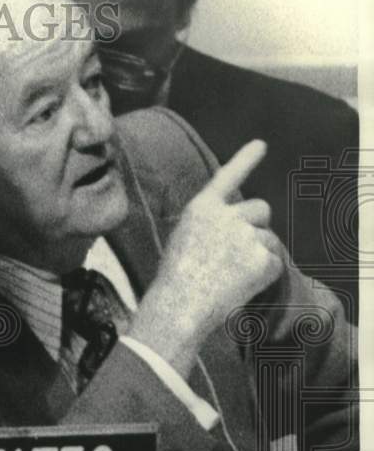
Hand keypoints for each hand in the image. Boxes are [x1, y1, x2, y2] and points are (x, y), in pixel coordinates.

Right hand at [130, 140, 282, 376]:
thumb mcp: (183, 239)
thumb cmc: (174, 279)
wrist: (180, 306)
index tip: (261, 144)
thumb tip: (239, 225)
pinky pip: (275, 262)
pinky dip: (265, 274)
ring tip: (232, 275)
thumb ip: (210, 225)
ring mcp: (247, 236)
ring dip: (258, 253)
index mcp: (201, 208)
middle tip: (242, 250)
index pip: (227, 177)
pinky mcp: (264, 258)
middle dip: (258, 225)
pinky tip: (242, 285)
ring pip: (268, 238)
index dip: (245, 159)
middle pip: (261, 209)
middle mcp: (227, 216)